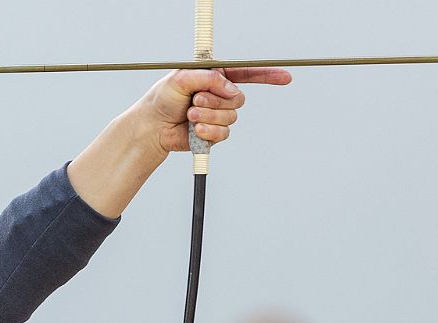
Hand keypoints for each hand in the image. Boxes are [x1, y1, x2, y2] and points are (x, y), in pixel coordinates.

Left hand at [136, 67, 291, 155]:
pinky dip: (208, 132)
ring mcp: (218, 115)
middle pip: (238, 99)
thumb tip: (229, 89)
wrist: (152, 127)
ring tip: (189, 115)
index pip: (247, 74)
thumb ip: (208, 78)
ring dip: (208, 117)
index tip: (285, 77)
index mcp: (216, 77)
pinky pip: (223, 134)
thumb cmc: (162, 99)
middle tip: (194, 101)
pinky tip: (193, 130)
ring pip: (231, 117)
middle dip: (215, 101)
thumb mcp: (182, 78)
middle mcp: (219, 95)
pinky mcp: (213, 134)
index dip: (268, 75)